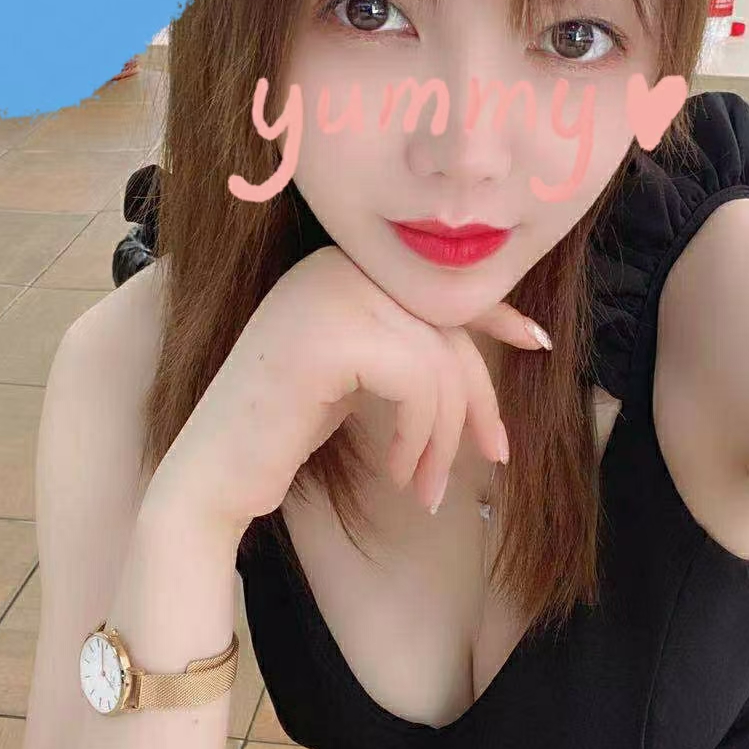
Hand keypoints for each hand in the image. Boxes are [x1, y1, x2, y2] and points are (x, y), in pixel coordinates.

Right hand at [146, 244, 549, 538]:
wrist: (212, 477)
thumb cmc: (284, 431)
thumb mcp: (362, 373)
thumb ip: (412, 342)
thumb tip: (515, 328)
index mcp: (339, 265)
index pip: (437, 284)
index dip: (494, 313)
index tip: (536, 342)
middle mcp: (333, 265)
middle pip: (447, 328)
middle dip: (477, 399)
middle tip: (493, 455)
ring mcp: (329, 294)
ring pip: (439, 362)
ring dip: (443, 437)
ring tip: (423, 484)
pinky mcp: (330, 334)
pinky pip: (418, 383)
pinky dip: (419, 437)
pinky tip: (394, 469)